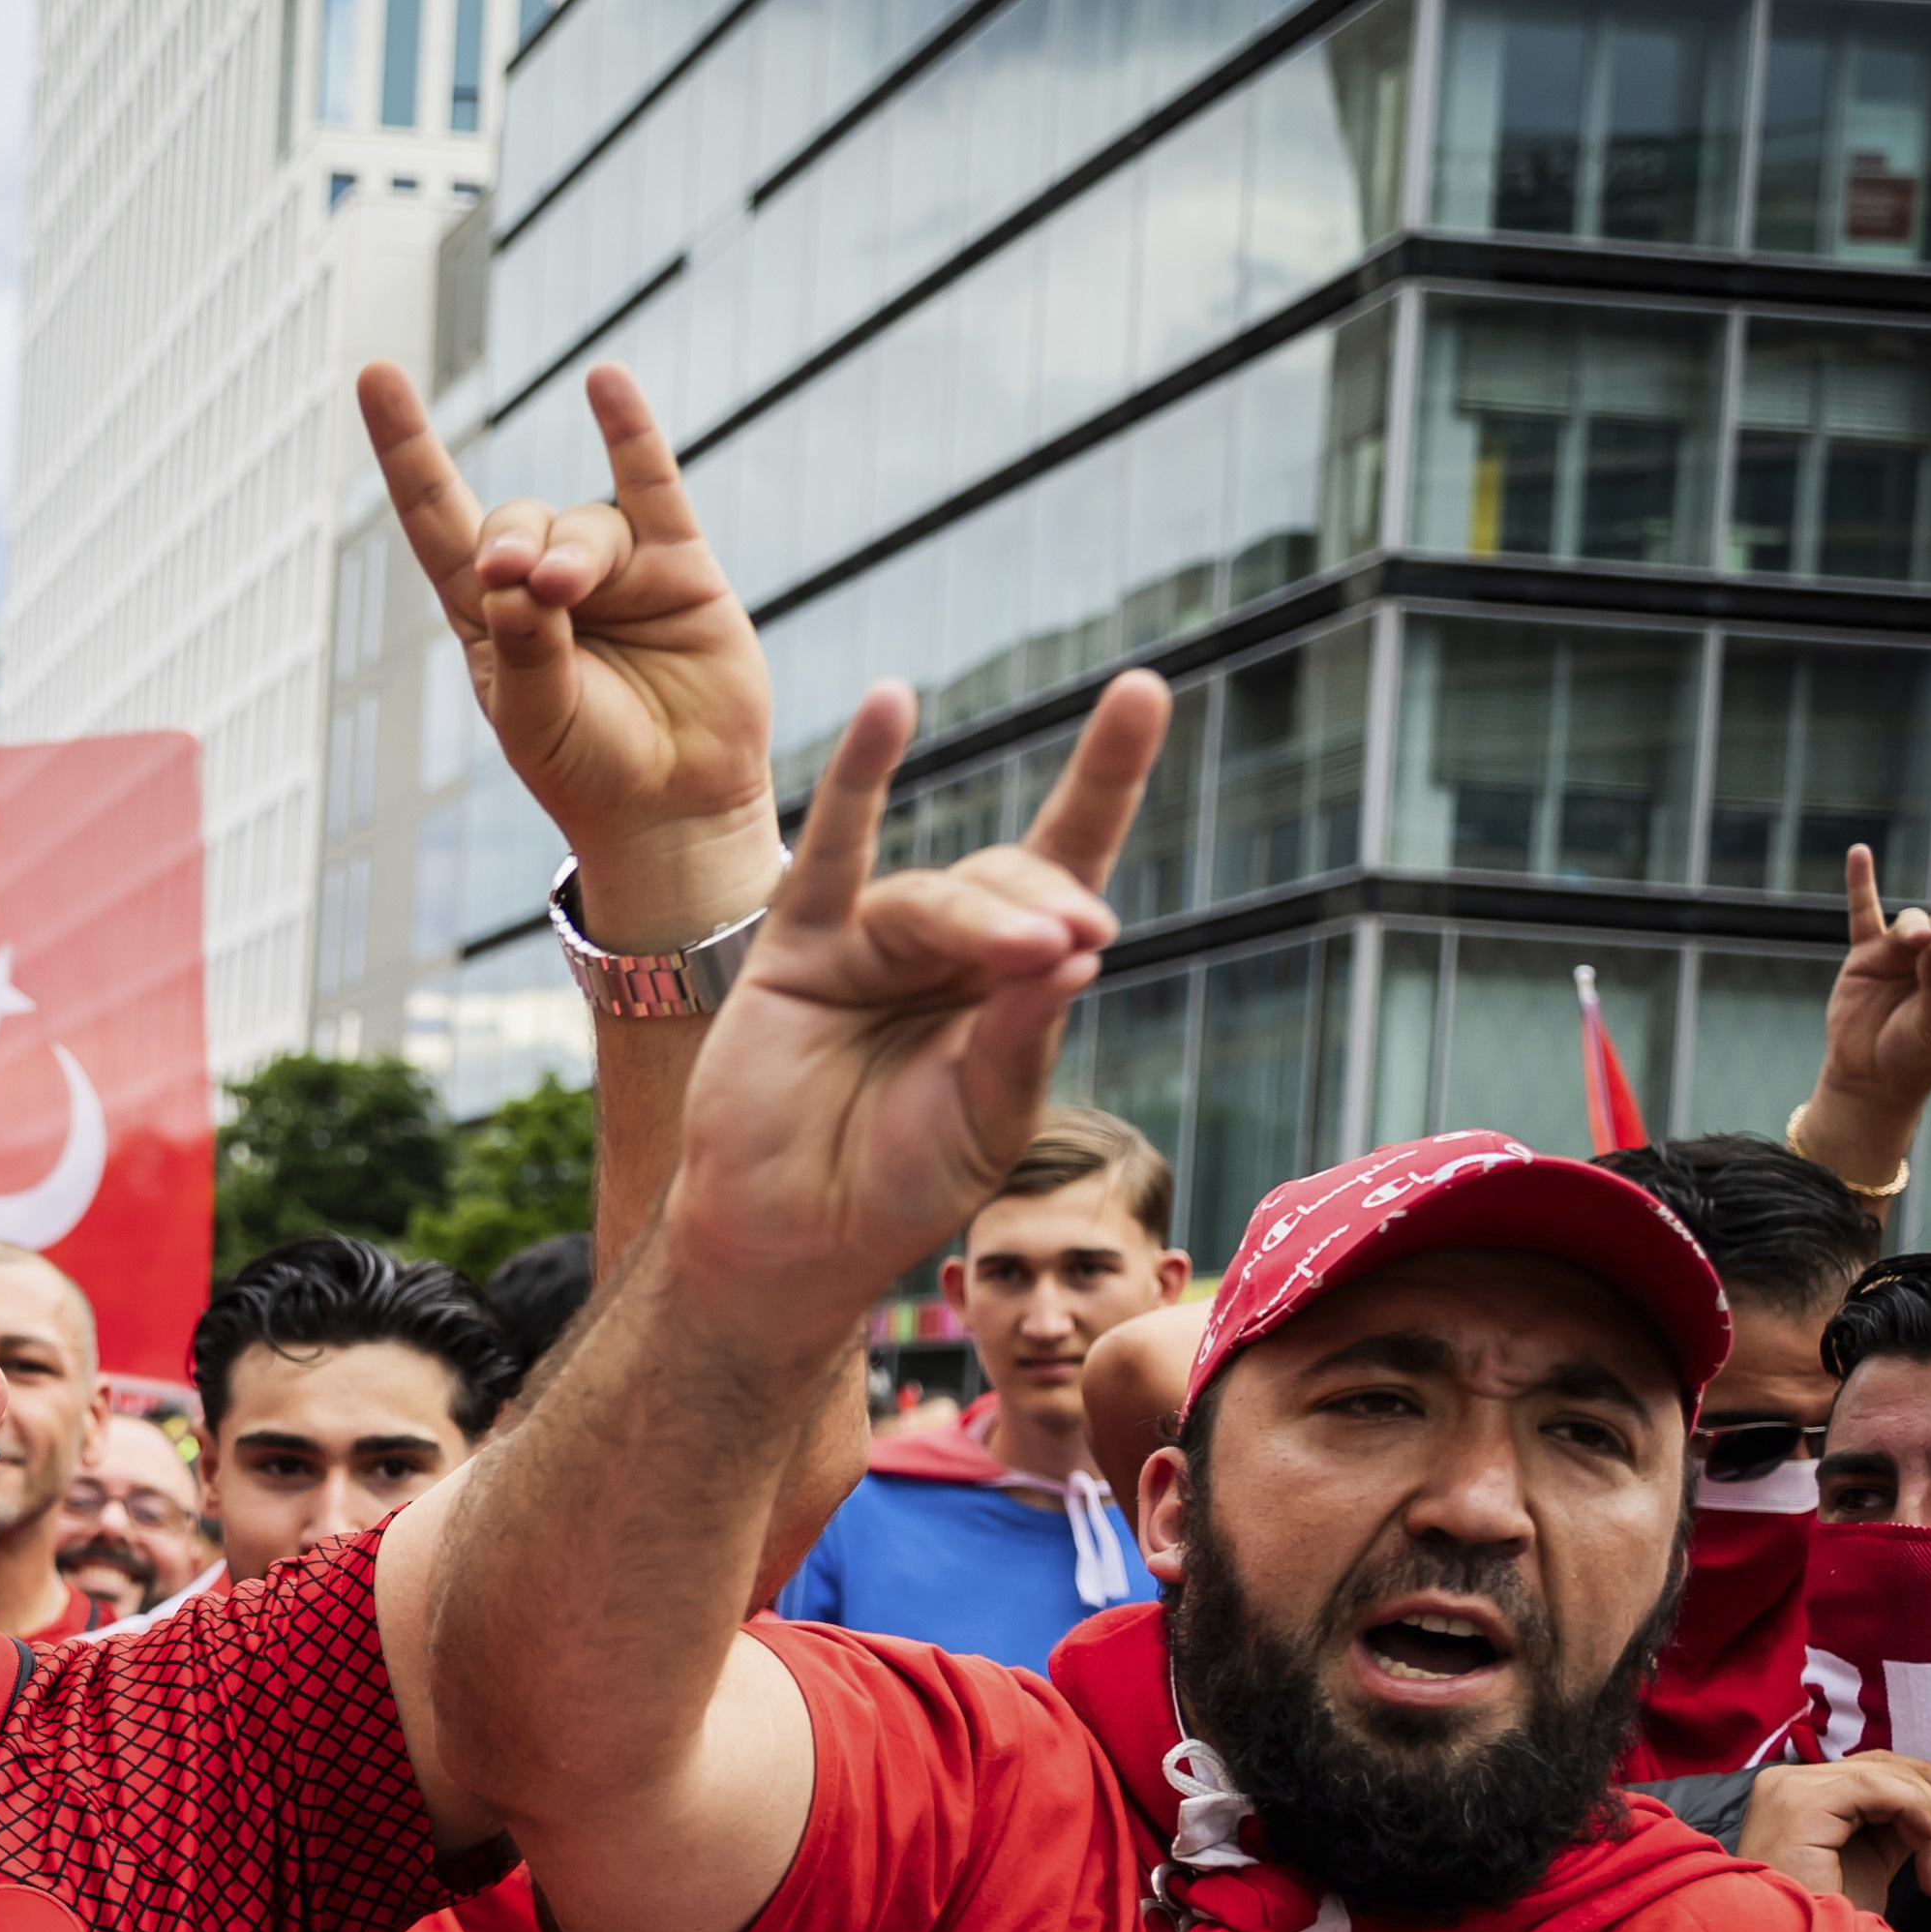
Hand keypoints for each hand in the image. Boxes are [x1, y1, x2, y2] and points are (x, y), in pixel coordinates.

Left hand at [360, 359, 783, 948]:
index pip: (434, 517)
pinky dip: (630, 432)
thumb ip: (522, 649)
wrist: (673, 808)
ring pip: (582, 523)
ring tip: (568, 594)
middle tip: (520, 585)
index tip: (376, 373)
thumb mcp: (534, 720)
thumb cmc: (587, 771)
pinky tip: (606, 384)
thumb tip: (515, 576)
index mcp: (485, 615)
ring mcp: (614, 568)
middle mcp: (543, 579)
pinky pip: (650, 484)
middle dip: (509, 541)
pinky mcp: (679, 566)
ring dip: (572, 551)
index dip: (406, 448)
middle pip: (511, 520)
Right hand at [659, 673, 1164, 1313]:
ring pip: (935, 897)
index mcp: (1009, 986)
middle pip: (1010, 884)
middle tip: (1068, 947)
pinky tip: (892, 705)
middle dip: (1043, 907)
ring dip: (984, 915)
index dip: (1104, 781)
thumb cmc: (898, 1187)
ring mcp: (869, 944)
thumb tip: (1076, 947)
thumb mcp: (987, 1119)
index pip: (1070, 868)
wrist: (788, 1240)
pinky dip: (861, 777)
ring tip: (1030, 951)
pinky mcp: (796, 950)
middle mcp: (946, 951)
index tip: (1142, 691)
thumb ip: (1023, 1035)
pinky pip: (833, 852)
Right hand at [1740, 1753, 1930, 1914]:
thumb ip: (1893, 1825)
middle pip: (1882, 1768)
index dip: (1924, 1781)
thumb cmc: (1826, 1920)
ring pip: (1887, 1779)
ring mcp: (1789, 1790)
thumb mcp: (1869, 1861)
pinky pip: (1877, 1789)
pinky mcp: (1801, 1804)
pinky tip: (1930, 1843)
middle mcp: (1785, 1783)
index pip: (1870, 1767)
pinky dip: (1916, 1810)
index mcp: (1797, 1794)